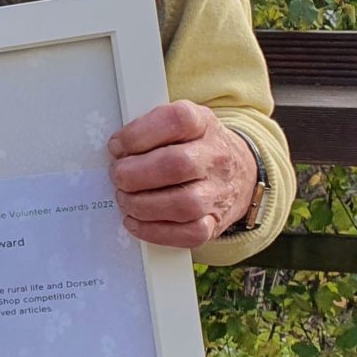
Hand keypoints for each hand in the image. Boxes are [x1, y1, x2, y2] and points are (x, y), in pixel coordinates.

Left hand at [107, 100, 257, 247]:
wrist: (240, 171)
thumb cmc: (195, 144)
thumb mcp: (180, 122)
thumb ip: (150, 127)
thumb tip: (117, 150)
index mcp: (202, 122)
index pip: (174, 121)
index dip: (138, 135)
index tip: (116, 146)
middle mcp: (215, 156)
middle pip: (176, 165)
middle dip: (135, 174)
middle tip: (117, 176)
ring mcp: (218, 191)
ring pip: (183, 204)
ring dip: (143, 205)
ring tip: (124, 199)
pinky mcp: (216, 222)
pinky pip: (190, 234)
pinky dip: (155, 231)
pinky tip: (135, 222)